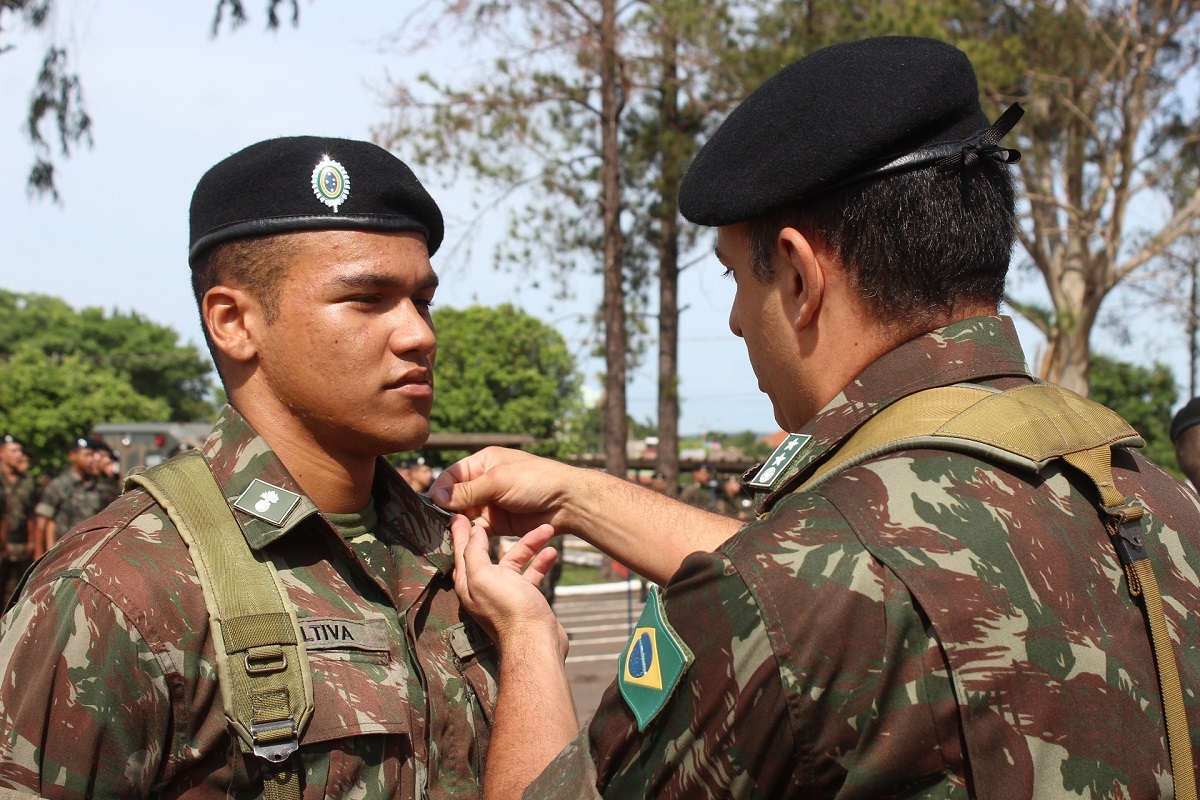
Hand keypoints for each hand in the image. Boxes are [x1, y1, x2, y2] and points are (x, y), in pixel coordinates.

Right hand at [431, 448, 580, 537]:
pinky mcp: (499, 523)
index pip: (452, 476)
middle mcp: (485, 482)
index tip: (431, 506)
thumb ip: (467, 491)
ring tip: (444, 534)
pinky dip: (470, 534)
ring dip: (456, 523)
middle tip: (432, 524)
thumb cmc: (535, 481)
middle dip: (445, 509)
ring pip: (465, 514)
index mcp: (484, 463)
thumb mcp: (498, 481)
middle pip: (455, 496)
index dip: (441, 490)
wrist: (567, 503)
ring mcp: (491, 503)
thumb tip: (436, 496)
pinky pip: (478, 529)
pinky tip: (461, 541)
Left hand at [450, 514, 568, 658]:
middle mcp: (484, 588)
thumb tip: (470, 530)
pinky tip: (552, 552)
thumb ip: (474, 552)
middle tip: (506, 512)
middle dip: (501, 533)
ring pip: (515, 561)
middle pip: (490, 554)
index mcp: (468, 583)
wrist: (536, 641)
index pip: (461, 552)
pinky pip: (532, 574)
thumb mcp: (483, 575)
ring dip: (530, 545)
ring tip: (547, 529)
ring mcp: (506, 593)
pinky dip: (541, 562)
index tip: (460, 513)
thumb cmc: (508, 610)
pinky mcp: (526, 599)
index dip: (461, 532)